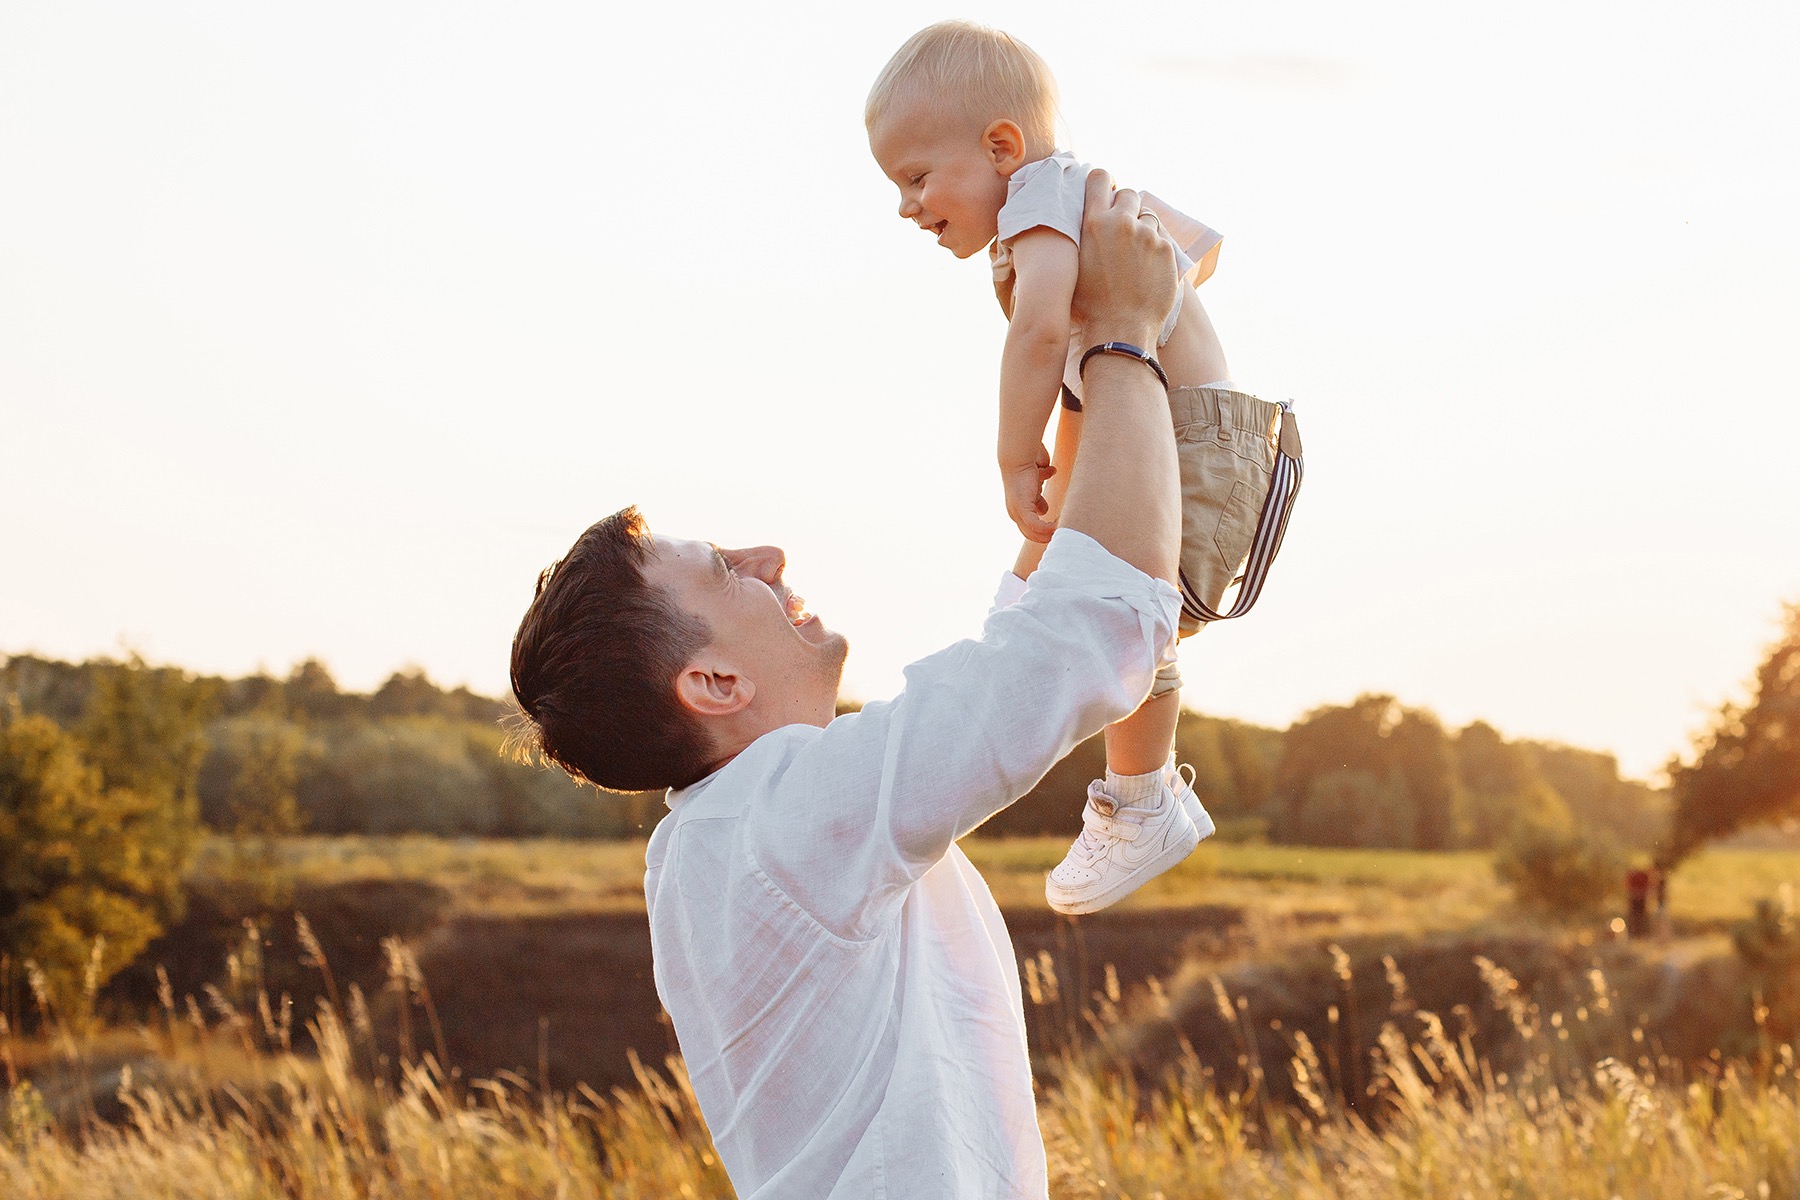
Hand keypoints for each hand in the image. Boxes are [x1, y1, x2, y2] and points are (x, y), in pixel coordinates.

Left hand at [1001, 446, 1057, 543]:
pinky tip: (1057, 527)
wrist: (1019, 458)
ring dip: (1048, 532)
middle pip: (1030, 534)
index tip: (1058, 526)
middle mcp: (1015, 513)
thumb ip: (1041, 486)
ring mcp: (1017, 512)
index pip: (1030, 528)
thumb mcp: (1036, 481)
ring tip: (1061, 529)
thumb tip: (1050, 478)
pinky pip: (1035, 525)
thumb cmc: (1027, 466)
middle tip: (1061, 533)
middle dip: (1046, 535)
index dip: (1043, 530)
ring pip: (1033, 532)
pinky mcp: (1022, 509)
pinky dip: (1046, 528)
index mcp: (1017, 509)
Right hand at [1072, 169, 1178, 347]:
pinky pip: (1160, 238)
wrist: (1120, 329)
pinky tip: (1146, 269)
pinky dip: (1154, 249)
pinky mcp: (1166, 249)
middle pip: (1128, 194)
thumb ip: (1084, 234)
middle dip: (1126, 207)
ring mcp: (1147, 235)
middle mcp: (1122, 222)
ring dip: (1142, 229)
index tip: (1105, 192)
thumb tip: (1090, 218)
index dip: (1103, 182)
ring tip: (1134, 256)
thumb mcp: (1075, 263)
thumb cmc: (1091, 304)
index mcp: (1094, 222)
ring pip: (1147, 217)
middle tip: (1122, 229)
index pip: (1100, 178)